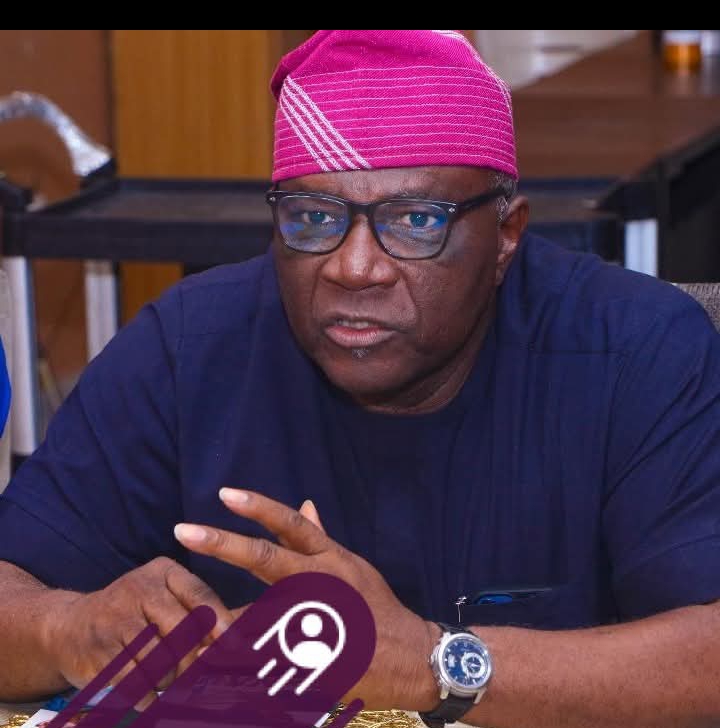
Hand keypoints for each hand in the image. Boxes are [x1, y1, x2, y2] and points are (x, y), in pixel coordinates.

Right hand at [42, 556, 233, 690]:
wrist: (70, 626)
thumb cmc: (136, 613)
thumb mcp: (169, 597)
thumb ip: (209, 610)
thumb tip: (261, 619)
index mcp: (163, 572)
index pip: (200, 596)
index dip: (221, 623)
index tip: (237, 647)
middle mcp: (139, 588)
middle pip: (183, 632)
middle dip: (196, 658)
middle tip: (201, 673)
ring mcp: (115, 618)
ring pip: (162, 660)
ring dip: (171, 678)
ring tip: (169, 677)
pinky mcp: (97, 650)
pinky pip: (136, 681)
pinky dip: (149, 694)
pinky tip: (150, 693)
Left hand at [174, 490, 438, 709]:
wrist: (408, 655)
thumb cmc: (376, 605)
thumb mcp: (351, 564)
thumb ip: (321, 538)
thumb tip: (306, 503)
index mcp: (328, 558)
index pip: (289, 524)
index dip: (258, 506)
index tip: (224, 494)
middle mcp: (317, 581)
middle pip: (263, 557)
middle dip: (221, 543)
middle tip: (184, 530)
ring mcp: (310, 618)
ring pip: (253, 612)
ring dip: (217, 617)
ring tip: (186, 620)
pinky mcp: (308, 653)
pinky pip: (263, 657)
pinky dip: (238, 659)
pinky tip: (211, 663)